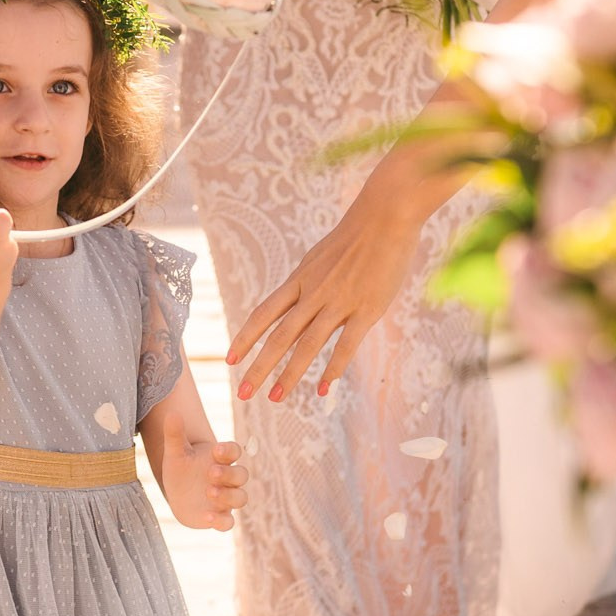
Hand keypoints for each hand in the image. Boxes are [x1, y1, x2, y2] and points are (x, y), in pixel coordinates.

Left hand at [156, 413, 247, 531]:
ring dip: (229, 495)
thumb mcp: (175, 452)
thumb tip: (171, 413)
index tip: (216, 449)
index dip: (230, 450)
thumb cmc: (181, 468)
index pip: (234, 451)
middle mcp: (228, 479)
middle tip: (211, 472)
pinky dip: (222, 520)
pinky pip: (228, 522)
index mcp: (220, 459)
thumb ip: (174, 434)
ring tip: (209, 492)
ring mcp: (226, 499)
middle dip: (229, 473)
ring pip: (241, 498)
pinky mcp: (219, 517)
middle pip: (242, 474)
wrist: (177, 493)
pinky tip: (207, 517)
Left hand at [228, 200, 426, 404]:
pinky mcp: (366, 310)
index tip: (230, 359)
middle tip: (243, 392)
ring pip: (307, 345)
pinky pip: (346, 346)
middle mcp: (313, 293)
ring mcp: (339, 302)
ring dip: (289, 374)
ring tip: (275, 398)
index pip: (264, 313)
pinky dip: (333, 370)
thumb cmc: (354, 237)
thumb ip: (307, 283)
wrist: (385, 217)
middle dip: (259, 366)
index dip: (245, 338)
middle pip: (279, 336)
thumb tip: (296, 301)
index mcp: (299, 280)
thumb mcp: (319, 258)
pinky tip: (322, 389)